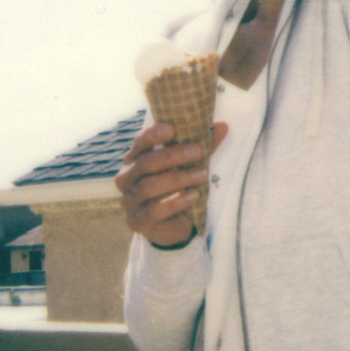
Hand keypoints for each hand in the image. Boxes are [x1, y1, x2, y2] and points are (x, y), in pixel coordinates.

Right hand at [116, 121, 228, 247]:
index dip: (152, 135)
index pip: (139, 143)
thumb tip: (222, 126)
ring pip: (148, 187)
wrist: (174, 225)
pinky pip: (152, 211)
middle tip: (198, 151)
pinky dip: (174, 202)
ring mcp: (129, 201)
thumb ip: (201, 148)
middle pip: (145, 163)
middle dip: (173, 155)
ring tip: (203, 174)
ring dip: (178, 179)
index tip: (172, 129)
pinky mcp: (135, 221)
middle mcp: (126, 178)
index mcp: (135, 160)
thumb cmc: (179, 189)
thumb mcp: (189, 167)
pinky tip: (193, 196)